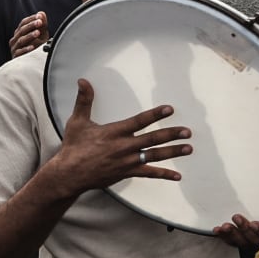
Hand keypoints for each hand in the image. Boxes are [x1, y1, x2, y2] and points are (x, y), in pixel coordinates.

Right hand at [10, 11, 48, 58]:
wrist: (33, 61)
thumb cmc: (38, 46)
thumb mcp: (41, 34)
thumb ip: (42, 23)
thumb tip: (41, 13)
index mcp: (19, 32)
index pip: (23, 23)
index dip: (31, 19)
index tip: (40, 16)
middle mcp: (15, 39)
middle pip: (21, 30)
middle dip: (31, 25)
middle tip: (39, 22)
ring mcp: (14, 48)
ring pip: (21, 40)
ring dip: (29, 36)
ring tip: (38, 33)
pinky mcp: (16, 57)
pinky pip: (20, 52)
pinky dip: (26, 49)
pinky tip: (32, 47)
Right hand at [43, 84, 192, 198]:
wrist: (69, 174)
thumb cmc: (73, 147)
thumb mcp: (77, 122)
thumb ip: (84, 100)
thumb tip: (82, 81)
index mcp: (114, 132)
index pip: (139, 121)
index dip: (155, 114)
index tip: (169, 109)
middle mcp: (124, 147)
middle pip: (152, 139)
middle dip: (171, 135)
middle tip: (187, 132)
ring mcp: (127, 161)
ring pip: (154, 156)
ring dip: (173, 152)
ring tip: (189, 148)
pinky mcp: (127, 173)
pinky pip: (149, 174)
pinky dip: (164, 175)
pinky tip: (177, 176)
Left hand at [211, 213, 258, 250]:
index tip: (255, 224)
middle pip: (255, 240)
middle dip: (244, 230)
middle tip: (236, 217)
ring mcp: (254, 243)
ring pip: (243, 243)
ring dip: (232, 235)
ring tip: (223, 226)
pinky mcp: (244, 241)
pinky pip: (234, 243)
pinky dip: (225, 237)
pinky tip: (216, 230)